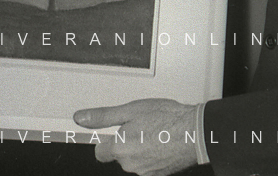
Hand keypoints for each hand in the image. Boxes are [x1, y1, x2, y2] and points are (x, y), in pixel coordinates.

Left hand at [75, 99, 198, 175]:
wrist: (196, 131)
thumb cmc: (168, 119)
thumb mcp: (132, 109)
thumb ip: (103, 116)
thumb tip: (81, 118)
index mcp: (119, 149)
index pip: (99, 152)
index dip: (108, 141)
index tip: (117, 133)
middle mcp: (129, 164)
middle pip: (119, 156)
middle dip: (128, 143)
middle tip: (143, 127)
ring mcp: (144, 172)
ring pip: (135, 161)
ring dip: (141, 150)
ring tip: (157, 133)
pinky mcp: (159, 175)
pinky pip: (149, 165)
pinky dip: (154, 156)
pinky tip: (164, 144)